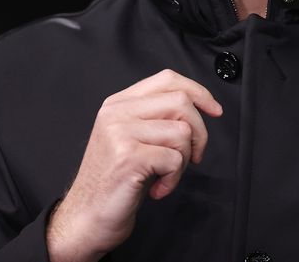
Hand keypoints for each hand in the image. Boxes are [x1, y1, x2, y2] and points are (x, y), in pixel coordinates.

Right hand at [46, 69, 222, 261]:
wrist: (85, 218)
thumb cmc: (113, 182)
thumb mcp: (129, 138)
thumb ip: (153, 117)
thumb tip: (197, 107)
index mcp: (118, 104)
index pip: (167, 79)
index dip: (198, 91)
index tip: (214, 110)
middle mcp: (117, 113)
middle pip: (181, 102)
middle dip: (199, 132)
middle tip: (192, 156)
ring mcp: (121, 133)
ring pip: (182, 131)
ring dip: (184, 160)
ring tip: (165, 175)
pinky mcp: (129, 157)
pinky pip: (175, 159)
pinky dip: (174, 179)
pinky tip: (158, 188)